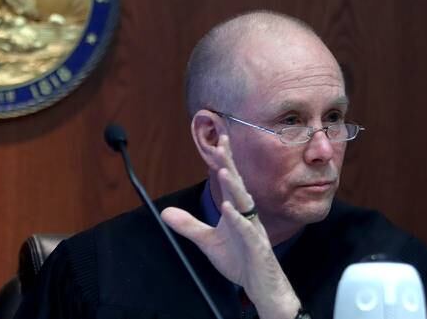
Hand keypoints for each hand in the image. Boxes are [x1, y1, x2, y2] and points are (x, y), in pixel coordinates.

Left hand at [161, 134, 301, 318]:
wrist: (261, 286)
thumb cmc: (240, 260)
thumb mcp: (208, 241)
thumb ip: (189, 225)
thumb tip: (165, 212)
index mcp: (236, 210)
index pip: (229, 181)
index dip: (224, 161)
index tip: (218, 139)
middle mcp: (246, 214)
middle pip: (237, 185)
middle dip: (229, 164)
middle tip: (220, 144)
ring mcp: (253, 229)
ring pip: (244, 203)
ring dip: (233, 187)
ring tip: (223, 171)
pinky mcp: (258, 246)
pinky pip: (247, 230)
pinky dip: (238, 219)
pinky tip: (229, 209)